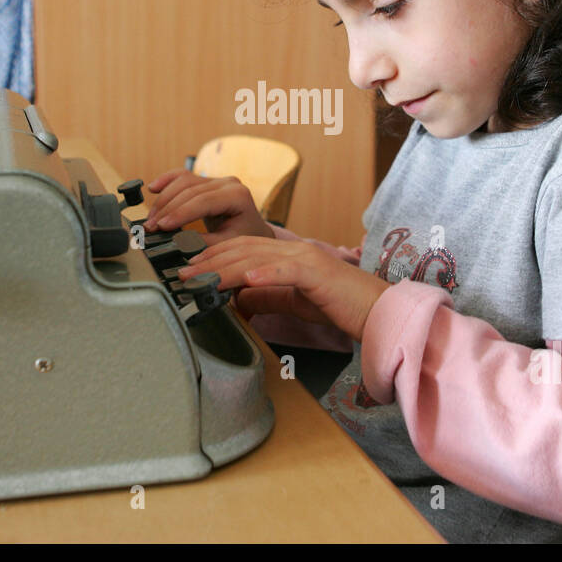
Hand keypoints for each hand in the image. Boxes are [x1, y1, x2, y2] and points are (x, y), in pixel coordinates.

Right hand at [144, 170, 275, 243]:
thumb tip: (178, 241)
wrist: (254, 231)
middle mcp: (227, 183)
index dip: (180, 213)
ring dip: (163, 200)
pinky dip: (166, 181)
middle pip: (190, 190)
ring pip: (183, 181)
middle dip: (167, 209)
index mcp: (238, 196)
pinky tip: (152, 188)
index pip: (203, 201)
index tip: (162, 226)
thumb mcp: (228, 244)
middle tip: (150, 227)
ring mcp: (216, 179)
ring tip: (151, 219)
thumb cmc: (245, 238)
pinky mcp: (205, 181)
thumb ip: (205, 242)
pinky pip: (182, 176)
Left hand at [176, 236, 390, 342]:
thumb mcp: (295, 301)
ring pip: (257, 257)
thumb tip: (239, 299)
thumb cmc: (341, 307)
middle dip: (209, 261)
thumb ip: (268, 297)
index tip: (188, 269)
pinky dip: (265, 274)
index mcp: (287, 256)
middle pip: (242, 249)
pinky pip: (287, 271)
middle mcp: (294, 251)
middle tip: (182, 273)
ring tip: (201, 277)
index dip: (212, 257)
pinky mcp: (318, 273)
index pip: (242, 249)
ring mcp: (306, 259)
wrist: (378, 312)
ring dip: (225, 268)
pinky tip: (246, 280)